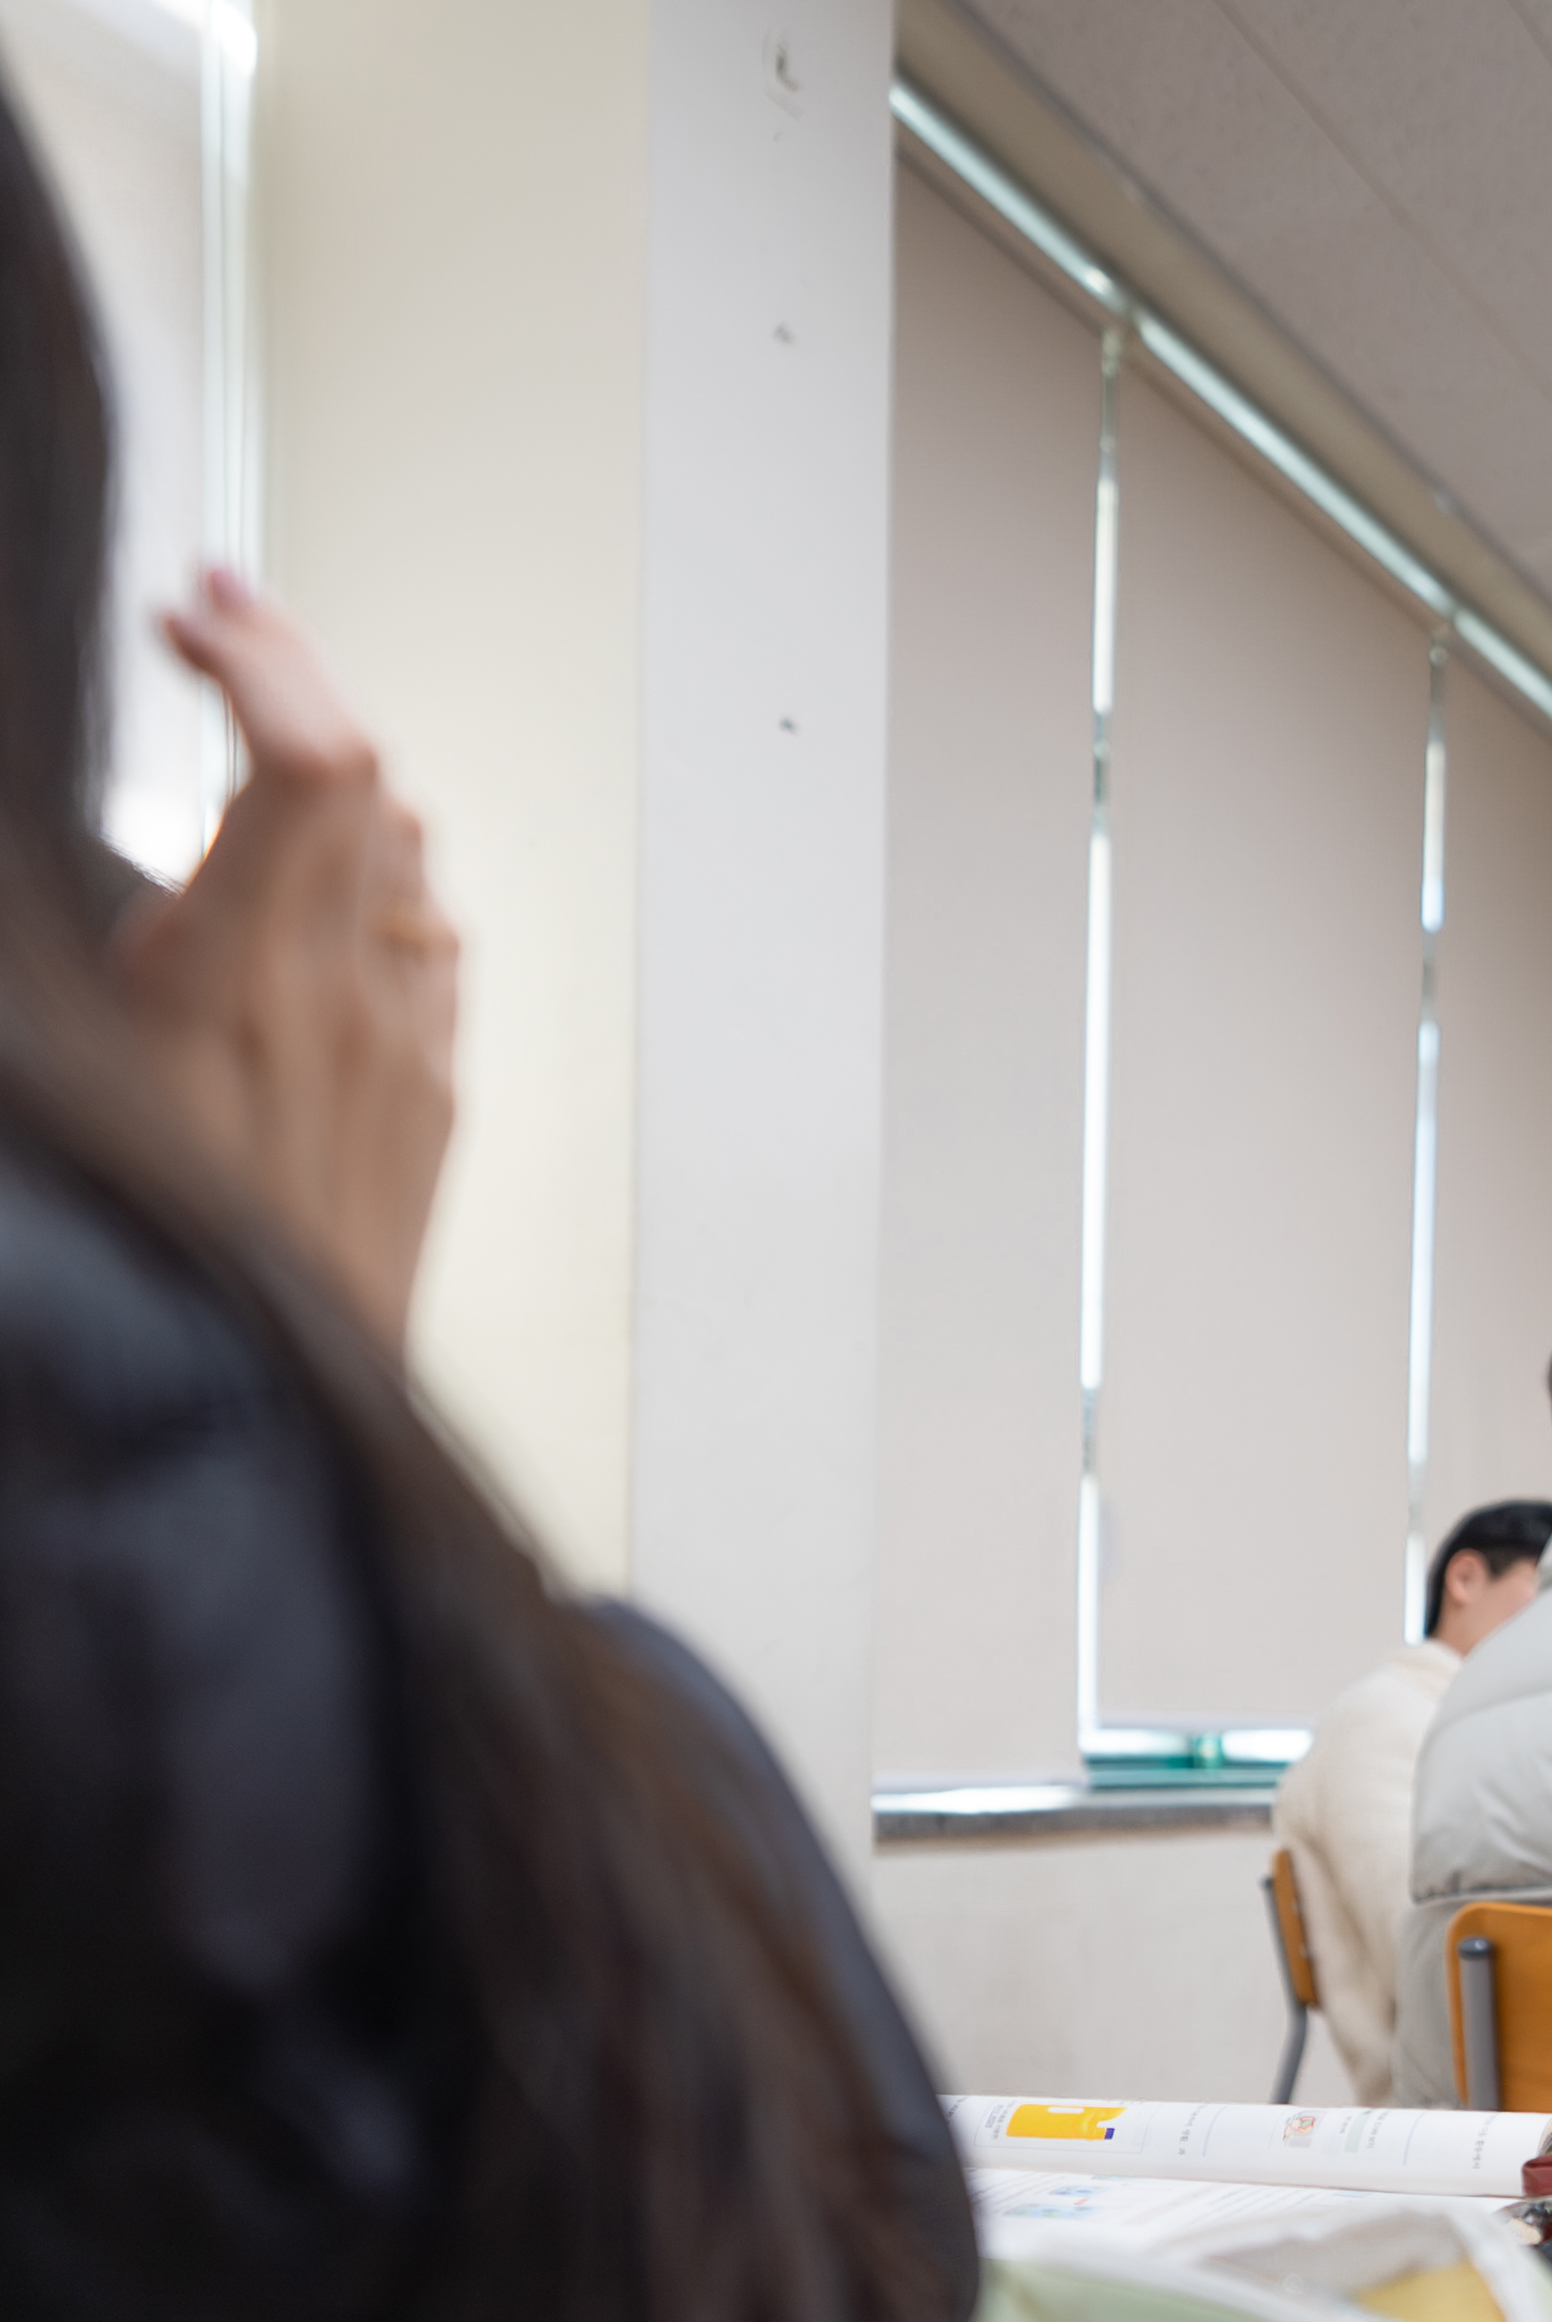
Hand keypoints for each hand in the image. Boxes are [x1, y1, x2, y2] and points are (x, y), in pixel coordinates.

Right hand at [118, 571, 458, 1354]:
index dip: (259, 663)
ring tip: (260, 726)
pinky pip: (429, 947)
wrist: (270, 1419)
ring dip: (337, 777)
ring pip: (404, 856)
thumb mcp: (66, 1067)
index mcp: (236, 989)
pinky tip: (337, 880)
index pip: (303, 766)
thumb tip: (99, 867)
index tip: (192, 619)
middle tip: (219, 619)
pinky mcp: (431, 1101)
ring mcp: (403, 1051)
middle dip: (290, 678)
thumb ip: (91, 944)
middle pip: (364, 782)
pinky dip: (383, 883)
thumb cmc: (152, 1257)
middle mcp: (344, 1005)